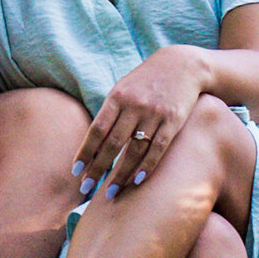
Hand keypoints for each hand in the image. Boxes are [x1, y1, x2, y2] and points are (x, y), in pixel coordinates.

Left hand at [74, 46, 214, 196]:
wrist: (182, 65)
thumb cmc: (146, 81)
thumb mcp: (123, 88)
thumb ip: (110, 112)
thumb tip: (93, 143)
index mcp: (117, 97)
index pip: (97, 130)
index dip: (86, 152)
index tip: (76, 171)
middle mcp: (135, 105)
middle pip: (113, 143)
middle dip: (98, 168)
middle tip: (87, 188)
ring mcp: (154, 114)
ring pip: (134, 150)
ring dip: (121, 174)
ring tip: (111, 192)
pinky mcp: (173, 121)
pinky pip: (158, 148)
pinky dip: (147, 166)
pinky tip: (137, 181)